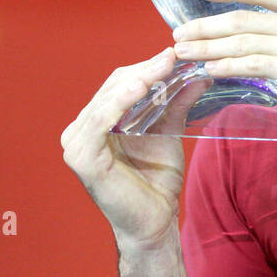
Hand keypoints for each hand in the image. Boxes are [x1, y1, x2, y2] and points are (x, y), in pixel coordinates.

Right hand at [60, 48, 209, 253]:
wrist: (155, 222)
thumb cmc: (157, 181)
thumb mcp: (168, 132)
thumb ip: (177, 103)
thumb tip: (200, 74)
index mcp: (96, 122)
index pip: (119, 84)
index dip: (147, 67)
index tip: (175, 54)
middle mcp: (80, 130)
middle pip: (113, 88)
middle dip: (145, 71)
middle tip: (173, 57)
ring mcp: (76, 144)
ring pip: (106, 100)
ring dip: (135, 82)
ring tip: (160, 68)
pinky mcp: (82, 159)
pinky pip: (99, 123)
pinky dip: (118, 103)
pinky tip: (138, 89)